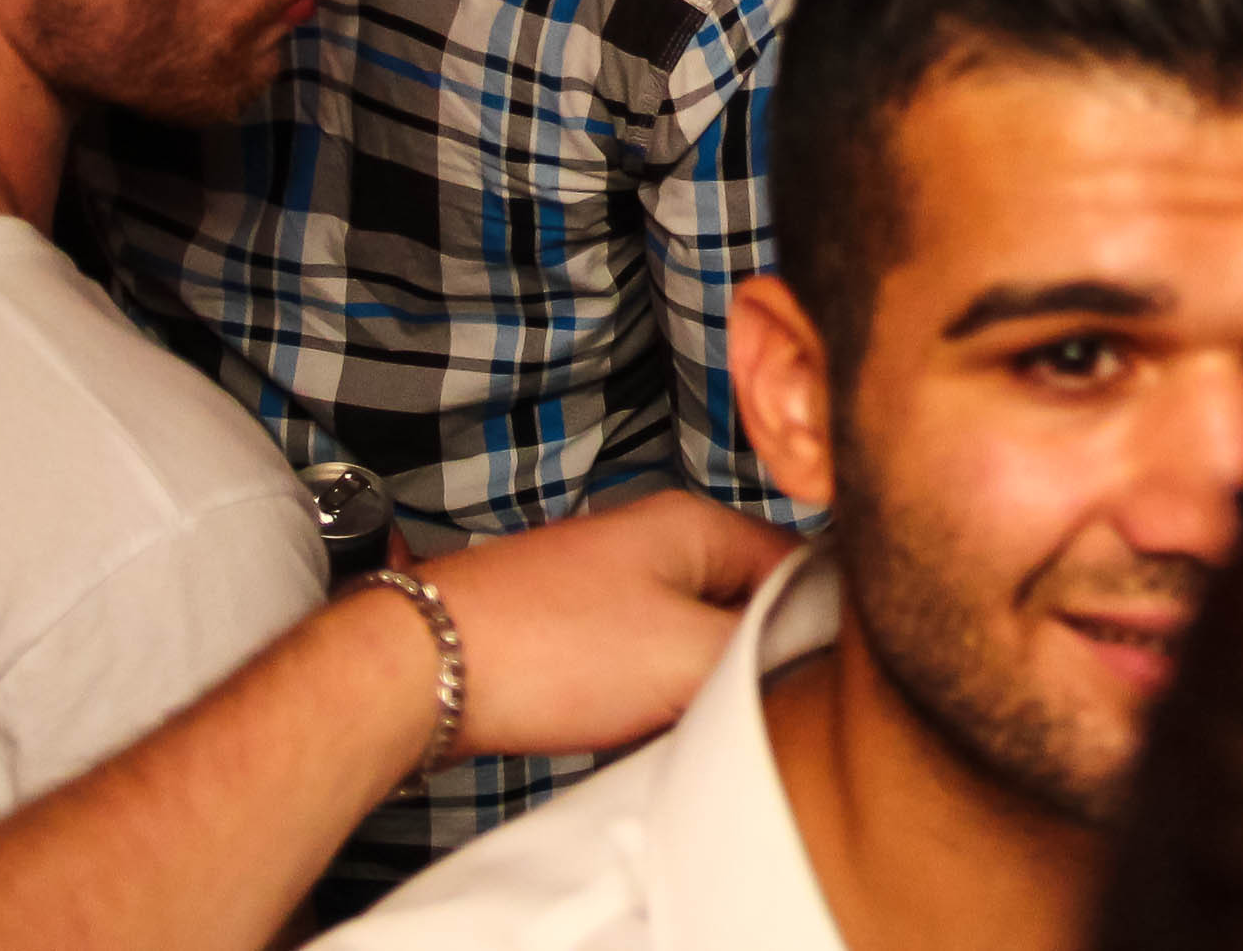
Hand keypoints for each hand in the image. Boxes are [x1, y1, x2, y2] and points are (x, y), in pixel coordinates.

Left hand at [422, 492, 793, 761]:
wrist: (422, 668)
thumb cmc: (544, 649)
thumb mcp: (689, 656)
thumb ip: (771, 651)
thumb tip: (813, 656)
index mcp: (695, 522)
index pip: (803, 564)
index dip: (820, 626)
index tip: (819, 676)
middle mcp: (655, 539)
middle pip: (747, 602)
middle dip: (752, 658)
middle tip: (744, 702)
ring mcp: (609, 580)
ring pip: (693, 634)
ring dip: (698, 679)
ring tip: (682, 711)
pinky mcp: (572, 625)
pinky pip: (643, 657)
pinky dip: (650, 692)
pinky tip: (636, 721)